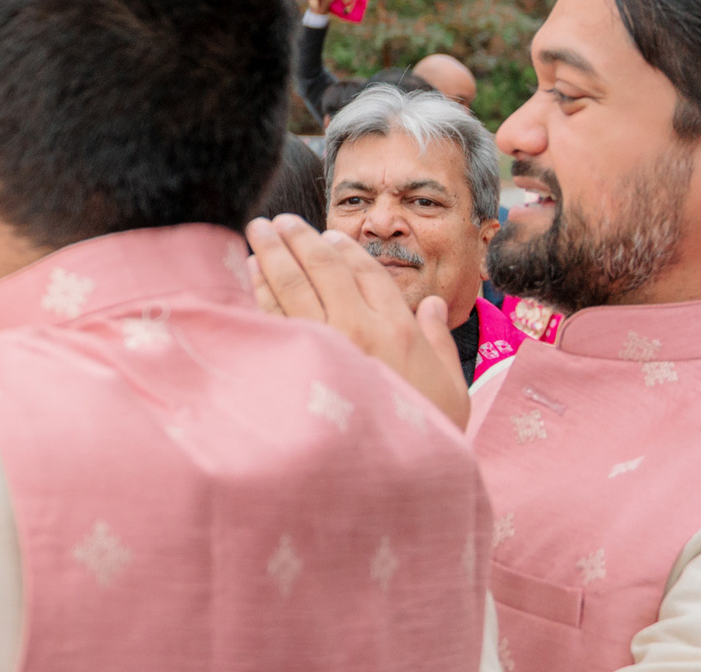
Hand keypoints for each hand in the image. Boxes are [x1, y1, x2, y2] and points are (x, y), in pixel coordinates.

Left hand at [246, 214, 468, 426]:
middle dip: (299, 238)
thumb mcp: (451, 388)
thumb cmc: (426, 434)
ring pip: (291, 283)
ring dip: (271, 251)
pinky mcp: (293, 362)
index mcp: (399, 328)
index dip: (346, 250)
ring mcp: (324, 344)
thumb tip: (432, 307)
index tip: (329, 236)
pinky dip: (258, 286)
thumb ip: (438, 341)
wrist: (394, 477)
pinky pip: (271, 312)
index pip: (366, 272)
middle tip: (279, 221)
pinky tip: (248, 270)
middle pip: (323, 267)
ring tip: (257, 230)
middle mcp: (359, 327)